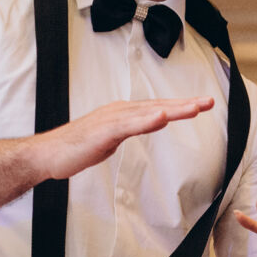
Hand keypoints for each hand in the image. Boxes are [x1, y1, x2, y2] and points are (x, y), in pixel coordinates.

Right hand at [33, 96, 212, 180]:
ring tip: (194, 108)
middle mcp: (120, 112)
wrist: (48, 154)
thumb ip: (135, 128)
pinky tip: (163, 118)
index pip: (158, 108)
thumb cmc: (77, 147)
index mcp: (123, 114)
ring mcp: (111, 120)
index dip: (181, 106)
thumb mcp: (113, 137)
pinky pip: (129, 126)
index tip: (202, 104)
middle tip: (208, 102)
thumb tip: (156, 121)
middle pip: (158, 106)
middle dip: (185, 104)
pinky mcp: (103, 132)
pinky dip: (147, 121)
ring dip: (172, 109)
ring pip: (148, 113)